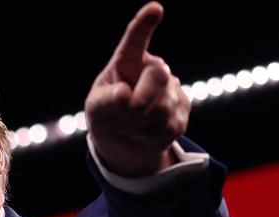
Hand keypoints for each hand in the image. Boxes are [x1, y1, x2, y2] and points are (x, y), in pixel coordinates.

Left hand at [85, 2, 189, 176]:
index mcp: (128, 61)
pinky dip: (147, 137)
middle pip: (159, 77)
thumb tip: (125, 95)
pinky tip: (142, 133)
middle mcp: (153, 69)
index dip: (144, 25)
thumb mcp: (96, 108)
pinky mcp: (182, 113)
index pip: (135, 40)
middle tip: (122, 118)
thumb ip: (105, 101)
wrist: (122, 141)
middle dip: (139, 102)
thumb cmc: (105, 115)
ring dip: (137, 125)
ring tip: (126, 126)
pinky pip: (167, 127)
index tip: (154, 9)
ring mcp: (172, 90)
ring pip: (162, 108)